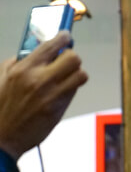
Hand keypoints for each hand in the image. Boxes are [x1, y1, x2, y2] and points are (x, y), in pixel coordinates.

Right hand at [0, 32, 87, 159]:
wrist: (3, 135)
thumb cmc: (1, 105)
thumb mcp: (2, 78)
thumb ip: (18, 62)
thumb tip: (34, 52)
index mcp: (23, 68)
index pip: (51, 45)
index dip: (63, 37)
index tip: (66, 36)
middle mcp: (40, 79)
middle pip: (73, 58)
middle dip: (71, 57)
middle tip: (64, 61)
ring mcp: (53, 94)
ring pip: (80, 75)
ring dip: (75, 73)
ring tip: (65, 76)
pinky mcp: (60, 108)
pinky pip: (74, 90)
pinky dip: (71, 87)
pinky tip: (61, 90)